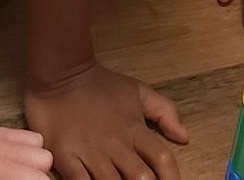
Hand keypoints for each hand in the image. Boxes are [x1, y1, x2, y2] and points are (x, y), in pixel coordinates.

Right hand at [25, 62, 187, 179]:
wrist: (59, 75)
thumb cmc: (99, 85)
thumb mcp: (137, 91)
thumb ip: (164, 111)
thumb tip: (184, 137)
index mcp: (135, 129)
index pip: (162, 159)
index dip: (171, 178)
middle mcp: (116, 144)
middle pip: (140, 178)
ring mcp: (91, 152)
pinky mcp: (66, 157)